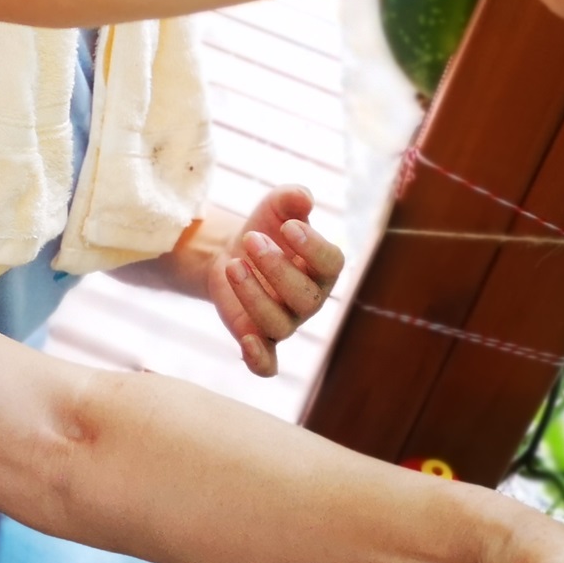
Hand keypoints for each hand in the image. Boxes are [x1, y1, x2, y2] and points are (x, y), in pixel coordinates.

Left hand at [208, 187, 344, 377]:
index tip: (288, 226)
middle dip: (276, 267)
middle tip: (251, 239)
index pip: (331, 264)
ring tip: (232, 264)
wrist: (232, 250)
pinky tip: (246, 341)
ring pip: (279, 324)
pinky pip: (268, 365)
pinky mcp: (258, 338)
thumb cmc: (265, 228)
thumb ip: (291, 199)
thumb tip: (302, 197)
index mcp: (323, 268)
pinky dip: (260, 361)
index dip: (313, 247)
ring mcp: (285, 322)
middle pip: (305, 298)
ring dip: (253, 296)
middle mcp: (309, 299)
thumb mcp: (276, 206)